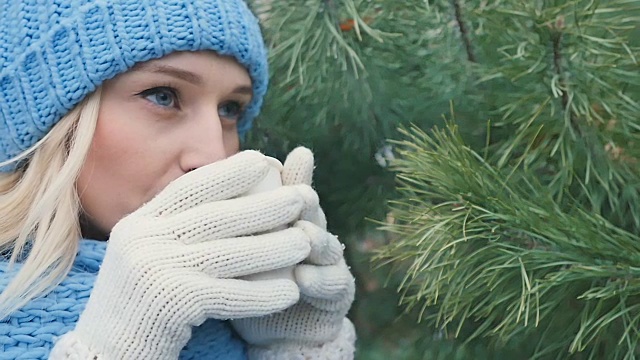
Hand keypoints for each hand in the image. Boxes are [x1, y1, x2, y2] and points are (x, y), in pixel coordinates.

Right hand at [51, 151, 318, 358]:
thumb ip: (175, 227)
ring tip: (306, 242)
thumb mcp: (147, 254)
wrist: (108, 353)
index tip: (264, 161)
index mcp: (138, 223)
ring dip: (273, 248)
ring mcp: (153, 270)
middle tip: (304, 196)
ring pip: (228, 254)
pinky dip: (262, 294)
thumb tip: (223, 193)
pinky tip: (290, 291)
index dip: (229, 172)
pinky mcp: (169, 303)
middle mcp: (142, 240)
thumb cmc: (140, 301)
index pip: (189, 188)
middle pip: (215, 217)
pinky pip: (227, 295)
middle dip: (265, 206)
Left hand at [231, 147, 355, 348]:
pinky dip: (319, 280)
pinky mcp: (339, 294)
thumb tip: (199, 180)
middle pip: (311, 213)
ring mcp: (330, 264)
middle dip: (304, 202)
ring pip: (327, 246)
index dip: (289, 175)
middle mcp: (313, 235)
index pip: (290, 192)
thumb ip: (233, 220)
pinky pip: (333, 285)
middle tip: (298, 194)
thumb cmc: (252, 284)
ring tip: (304, 235)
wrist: (276, 333)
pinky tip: (303, 279)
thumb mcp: (240, 250)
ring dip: (316, 240)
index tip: (279, 160)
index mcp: (291, 220)